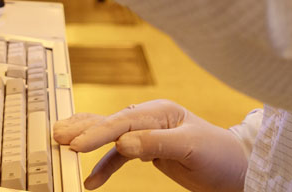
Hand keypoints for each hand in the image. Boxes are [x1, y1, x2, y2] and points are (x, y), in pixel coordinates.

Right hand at [54, 101, 246, 191]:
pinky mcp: (147, 149)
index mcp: (161, 111)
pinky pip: (119, 156)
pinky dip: (104, 166)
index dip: (99, 132)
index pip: (123, 121)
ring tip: (60, 145)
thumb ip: (155, 143)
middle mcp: (150, 117)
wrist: (235, 169)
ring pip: (110, 135)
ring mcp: (147, 133)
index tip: (77, 145)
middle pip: (111, 121)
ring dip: (87, 142)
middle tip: (56, 136)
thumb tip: (122, 143)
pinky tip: (90, 180)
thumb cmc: (218, 154)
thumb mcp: (190, 148)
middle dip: (84, 129)